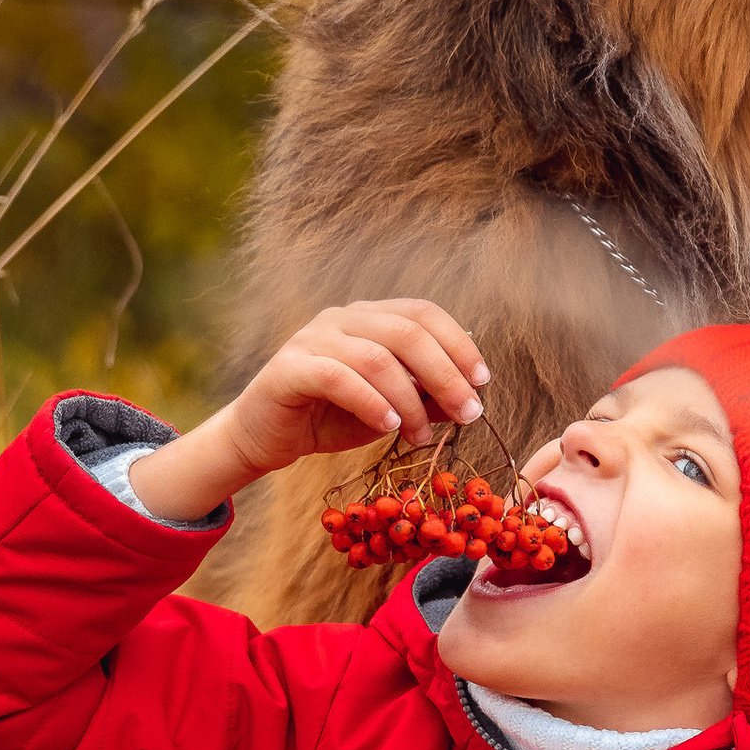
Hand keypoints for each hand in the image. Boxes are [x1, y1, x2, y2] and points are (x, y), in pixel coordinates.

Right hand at [130, 298, 489, 522]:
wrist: (267, 437)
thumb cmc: (331, 417)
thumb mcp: (391, 408)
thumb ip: (427, 396)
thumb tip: (474, 388)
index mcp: (369, 317)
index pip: (423, 313)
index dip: (459, 344)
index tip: (482, 383)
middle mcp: (342, 317)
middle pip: (407, 332)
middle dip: (446, 375)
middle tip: (469, 415)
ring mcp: (313, 338)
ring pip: (376, 357)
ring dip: (410, 399)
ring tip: (423, 435)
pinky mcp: (290, 368)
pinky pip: (338, 378)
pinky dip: (371, 402)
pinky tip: (389, 427)